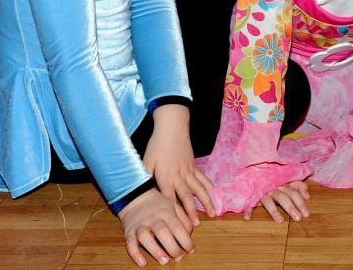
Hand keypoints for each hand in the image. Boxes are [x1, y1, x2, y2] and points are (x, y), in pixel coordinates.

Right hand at [119, 188, 194, 267]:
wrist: (135, 197)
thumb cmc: (158, 205)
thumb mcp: (173, 206)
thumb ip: (184, 219)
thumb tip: (191, 233)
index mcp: (166, 212)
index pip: (177, 226)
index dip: (185, 240)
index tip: (191, 250)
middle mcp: (153, 218)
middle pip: (162, 232)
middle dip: (172, 247)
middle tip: (178, 257)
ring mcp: (140, 225)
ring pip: (145, 237)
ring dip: (155, 250)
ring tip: (164, 261)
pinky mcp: (129, 232)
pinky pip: (130, 243)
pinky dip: (135, 254)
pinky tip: (142, 263)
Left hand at [143, 105, 214, 225]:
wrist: (172, 127)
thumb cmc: (157, 145)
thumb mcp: (146, 160)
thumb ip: (144, 177)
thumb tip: (138, 190)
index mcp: (166, 177)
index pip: (170, 198)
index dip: (174, 212)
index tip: (177, 224)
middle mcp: (179, 176)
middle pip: (187, 197)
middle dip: (192, 212)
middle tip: (197, 225)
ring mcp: (189, 171)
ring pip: (199, 189)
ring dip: (207, 202)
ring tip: (213, 213)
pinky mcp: (194, 165)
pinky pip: (203, 178)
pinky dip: (209, 186)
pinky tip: (214, 194)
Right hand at [244, 181, 309, 223]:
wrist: (254, 168)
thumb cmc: (274, 177)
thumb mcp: (288, 179)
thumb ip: (299, 186)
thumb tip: (308, 196)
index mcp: (283, 182)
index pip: (294, 190)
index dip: (300, 201)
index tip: (306, 214)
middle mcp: (273, 186)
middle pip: (283, 197)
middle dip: (291, 207)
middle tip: (298, 218)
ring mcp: (262, 191)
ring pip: (268, 200)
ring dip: (273, 210)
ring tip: (280, 221)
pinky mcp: (251, 195)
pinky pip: (249, 202)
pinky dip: (248, 209)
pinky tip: (247, 218)